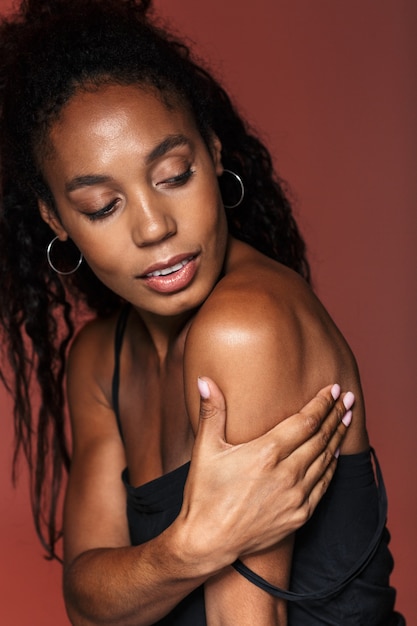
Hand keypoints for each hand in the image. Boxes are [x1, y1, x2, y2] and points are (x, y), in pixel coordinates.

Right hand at [178, 377, 352, 570]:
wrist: (209, 541)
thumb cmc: (204, 494)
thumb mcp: (205, 449)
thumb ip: (211, 411)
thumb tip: (204, 380)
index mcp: (266, 452)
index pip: (305, 421)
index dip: (321, 403)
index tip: (331, 389)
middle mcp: (286, 473)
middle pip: (320, 437)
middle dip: (335, 415)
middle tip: (347, 397)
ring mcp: (296, 496)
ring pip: (325, 460)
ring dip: (337, 437)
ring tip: (346, 419)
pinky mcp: (299, 515)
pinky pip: (323, 486)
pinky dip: (332, 467)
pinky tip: (336, 455)